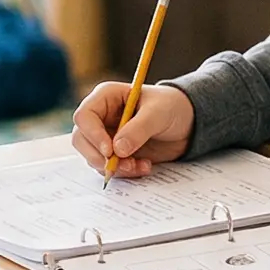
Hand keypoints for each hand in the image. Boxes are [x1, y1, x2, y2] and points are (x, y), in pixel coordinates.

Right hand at [71, 81, 194, 177]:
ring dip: (115, 167)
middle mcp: (101, 117)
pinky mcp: (115, 153)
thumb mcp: (158, 113)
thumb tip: (118, 150)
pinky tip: (144, 166)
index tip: (110, 151)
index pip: (84, 116)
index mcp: (106, 97)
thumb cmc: (172, 107)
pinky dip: (125, 172)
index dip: (93, 135)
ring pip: (93, 157)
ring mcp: (106, 136)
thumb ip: (138, 129)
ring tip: (140, 166)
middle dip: (99, 157)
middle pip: (82, 140)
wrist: (187, 124)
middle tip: (122, 165)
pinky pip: (108, 167)